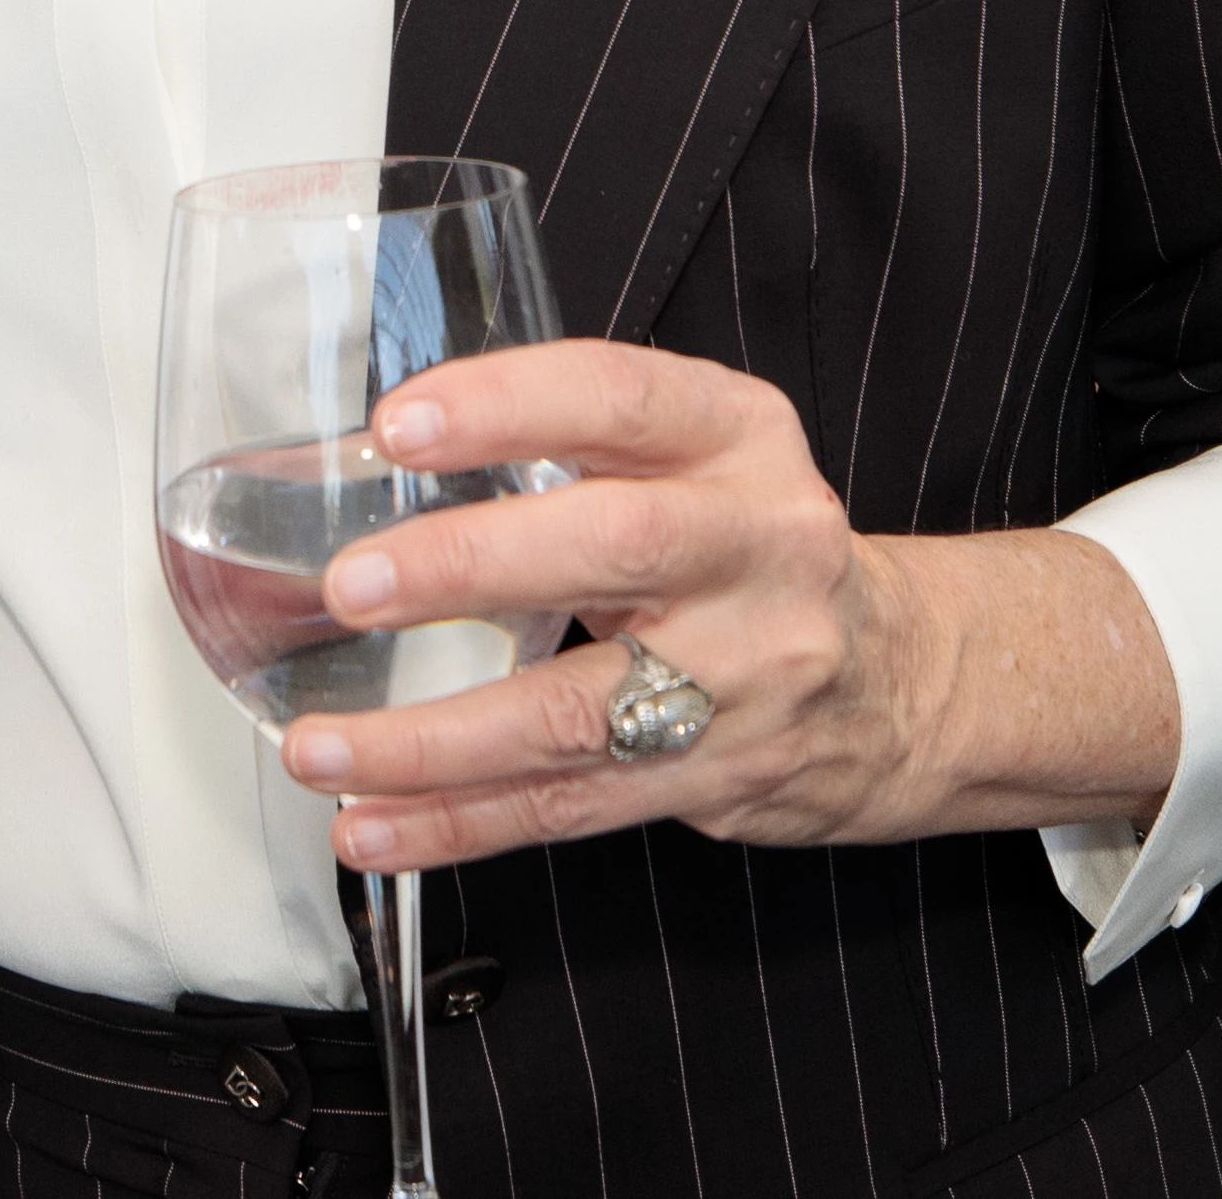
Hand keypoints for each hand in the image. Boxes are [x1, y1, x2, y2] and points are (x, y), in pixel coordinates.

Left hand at [276, 342, 1174, 870]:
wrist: (902, 678)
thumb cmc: (745, 546)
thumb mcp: (696, 455)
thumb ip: (570, 443)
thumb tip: (359, 458)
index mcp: (738, 437)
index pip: (621, 397)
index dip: (506, 406)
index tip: (398, 425)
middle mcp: (758, 547)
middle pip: (616, 547)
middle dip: (469, 566)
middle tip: (351, 585)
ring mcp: (747, 675)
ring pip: (580, 710)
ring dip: (433, 739)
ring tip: (319, 748)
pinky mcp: (720, 778)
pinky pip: (571, 806)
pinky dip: (459, 823)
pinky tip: (373, 826)